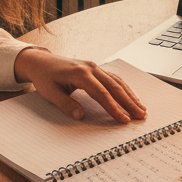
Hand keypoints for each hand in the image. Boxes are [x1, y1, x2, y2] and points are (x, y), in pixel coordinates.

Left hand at [13, 48, 145, 123]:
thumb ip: (66, 104)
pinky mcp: (95, 68)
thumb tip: (81, 115)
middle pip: (114, 87)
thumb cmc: (44, 77)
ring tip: (141, 108)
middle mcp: (91, 68)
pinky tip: (131, 96)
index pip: (102, 94)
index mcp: (80, 74)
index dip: (114, 108)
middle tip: (140, 116)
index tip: (124, 119)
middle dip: (129, 102)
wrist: (41, 61)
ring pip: (117, 81)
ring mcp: (94, 67)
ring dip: (130, 95)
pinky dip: (124, 88)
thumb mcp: (50, 93)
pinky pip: (113, 78)